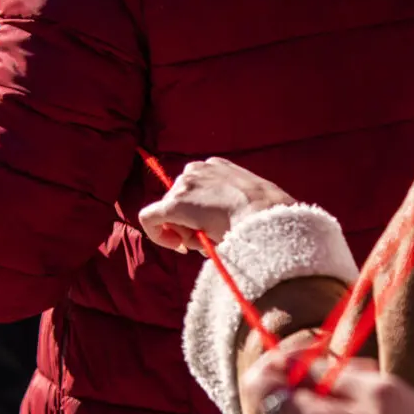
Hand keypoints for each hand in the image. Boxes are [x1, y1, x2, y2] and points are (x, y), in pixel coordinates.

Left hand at [139, 158, 294, 253]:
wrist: (264, 217)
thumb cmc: (263, 215)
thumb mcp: (246, 200)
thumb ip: (225, 205)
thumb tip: (211, 224)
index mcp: (215, 166)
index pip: (195, 190)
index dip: (196, 212)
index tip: (206, 227)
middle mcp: (196, 169)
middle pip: (179, 201)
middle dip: (190, 224)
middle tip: (211, 238)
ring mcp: (183, 185)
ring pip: (170, 213)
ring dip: (186, 231)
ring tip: (211, 238)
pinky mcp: (173, 204)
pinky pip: (149, 218)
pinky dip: (158, 234)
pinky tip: (177, 246)